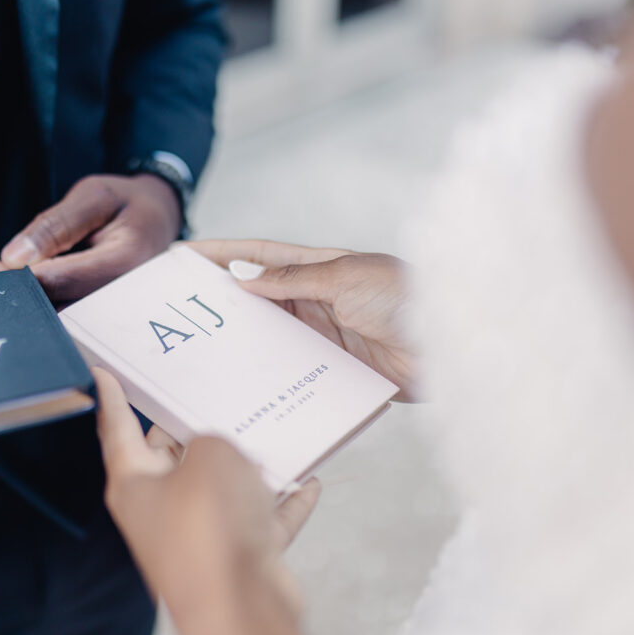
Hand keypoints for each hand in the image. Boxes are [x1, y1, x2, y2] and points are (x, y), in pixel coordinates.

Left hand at [0, 174, 180, 301]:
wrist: (160, 217)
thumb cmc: (128, 203)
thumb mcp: (94, 196)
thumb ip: (55, 225)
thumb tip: (14, 258)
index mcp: (125, 262)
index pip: (63, 280)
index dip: (21, 277)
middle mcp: (122, 296)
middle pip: (59, 306)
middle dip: (17, 294)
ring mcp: (114, 311)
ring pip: (60, 317)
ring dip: (24, 302)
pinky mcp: (103, 315)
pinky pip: (67, 315)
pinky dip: (39, 302)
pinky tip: (15, 288)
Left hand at [93, 368, 320, 634]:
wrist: (242, 609)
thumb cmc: (210, 529)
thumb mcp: (209, 456)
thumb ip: (212, 440)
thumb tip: (220, 454)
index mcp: (134, 483)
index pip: (117, 429)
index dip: (112, 397)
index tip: (103, 372)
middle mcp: (161, 510)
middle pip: (172, 457)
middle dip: (192, 427)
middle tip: (207, 390)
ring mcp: (199, 537)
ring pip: (222, 489)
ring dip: (248, 465)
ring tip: (270, 430)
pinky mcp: (236, 557)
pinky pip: (260, 519)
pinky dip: (283, 501)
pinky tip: (308, 481)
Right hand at [190, 240, 417, 400]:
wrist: (457, 346)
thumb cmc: (406, 298)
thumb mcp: (344, 279)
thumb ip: (292, 279)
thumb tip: (242, 275)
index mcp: (318, 267)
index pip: (256, 256)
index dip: (218, 254)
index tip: (181, 257)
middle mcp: (316, 300)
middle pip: (256, 298)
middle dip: (218, 300)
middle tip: (176, 309)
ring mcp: (324, 336)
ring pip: (269, 335)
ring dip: (239, 339)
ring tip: (198, 348)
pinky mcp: (334, 368)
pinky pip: (292, 368)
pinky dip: (268, 372)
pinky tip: (242, 380)